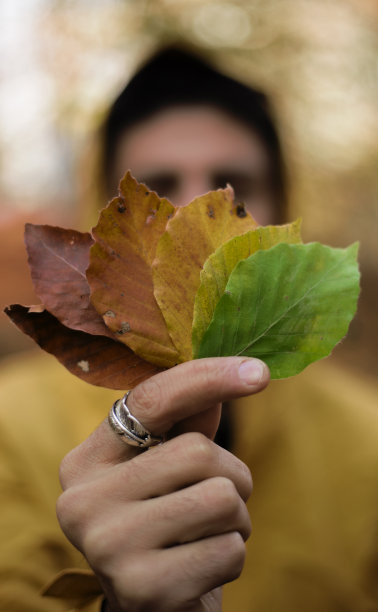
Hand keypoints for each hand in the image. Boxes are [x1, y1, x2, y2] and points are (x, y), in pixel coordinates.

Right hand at [57, 357, 268, 611]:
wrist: (150, 611)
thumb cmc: (165, 524)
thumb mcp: (168, 469)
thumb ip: (190, 421)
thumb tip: (237, 370)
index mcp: (85, 461)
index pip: (150, 401)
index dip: (207, 377)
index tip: (258, 371)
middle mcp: (82, 500)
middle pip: (198, 452)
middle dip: (232, 477)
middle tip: (218, 503)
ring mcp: (107, 547)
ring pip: (221, 499)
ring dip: (236, 520)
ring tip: (208, 535)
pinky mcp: (143, 590)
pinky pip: (230, 550)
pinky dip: (233, 556)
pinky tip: (203, 569)